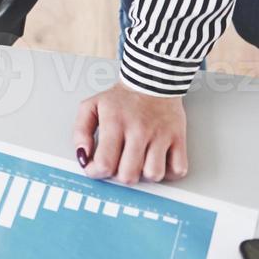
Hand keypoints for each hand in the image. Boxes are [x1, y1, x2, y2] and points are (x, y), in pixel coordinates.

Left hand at [73, 83, 187, 184]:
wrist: (151, 81)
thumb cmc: (120, 98)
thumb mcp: (90, 107)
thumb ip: (80, 132)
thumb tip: (83, 157)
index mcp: (114, 123)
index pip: (105, 163)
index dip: (96, 172)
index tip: (95, 169)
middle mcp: (139, 131)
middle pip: (129, 175)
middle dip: (119, 176)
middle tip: (117, 165)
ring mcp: (161, 136)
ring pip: (153, 175)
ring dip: (144, 175)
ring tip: (138, 162)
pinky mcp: (178, 139)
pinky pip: (178, 169)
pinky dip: (168, 172)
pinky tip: (157, 162)